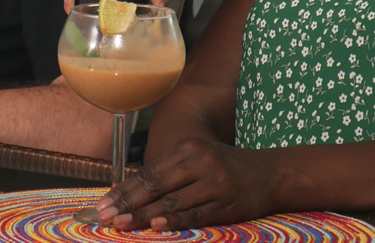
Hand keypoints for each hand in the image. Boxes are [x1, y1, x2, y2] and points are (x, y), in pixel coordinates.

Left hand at [94, 137, 278, 230]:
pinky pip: (195, 214)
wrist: (271, 174)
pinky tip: (157, 226)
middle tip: (105, 216)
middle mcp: (200, 161)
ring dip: (144, 215)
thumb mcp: (198, 159)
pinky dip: (175, 221)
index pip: (148, 171)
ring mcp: (214, 182)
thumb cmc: (226, 168)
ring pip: (172, 201)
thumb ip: (170, 173)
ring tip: (122, 224)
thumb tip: (130, 193)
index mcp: (188, 148)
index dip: (124, 189)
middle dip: (127, 202)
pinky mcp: (226, 203)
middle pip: (156, 184)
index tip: (103, 203)